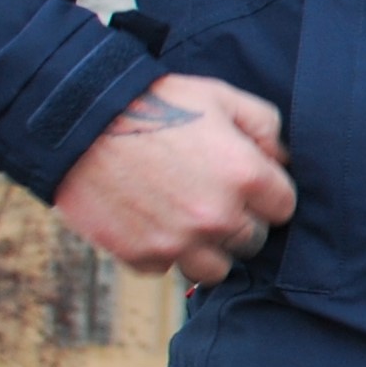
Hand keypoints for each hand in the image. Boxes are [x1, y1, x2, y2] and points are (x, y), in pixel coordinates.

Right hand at [51, 75, 296, 286]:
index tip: (247, 185)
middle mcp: (217, 217)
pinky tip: (151, 221)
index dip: (267, 195)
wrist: (81, 120)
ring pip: (215, 269)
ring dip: (206, 248)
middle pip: (253, 241)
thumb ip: (264, 127)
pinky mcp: (141, 255)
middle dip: (239, 222)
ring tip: (186, 218)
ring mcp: (179, 241)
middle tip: (212, 198)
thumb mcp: (222, 97)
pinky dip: (161, 251)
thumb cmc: (156, 103)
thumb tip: (280, 160)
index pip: (284, 209)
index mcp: (246, 177)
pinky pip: (166, 268)